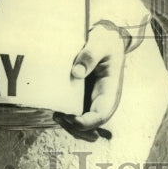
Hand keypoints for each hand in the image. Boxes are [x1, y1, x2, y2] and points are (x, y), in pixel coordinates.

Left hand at [53, 23, 125, 142]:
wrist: (108, 40)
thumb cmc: (106, 41)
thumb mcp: (101, 42)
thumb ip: (90, 55)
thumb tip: (76, 72)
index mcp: (110, 89)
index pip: (102, 114)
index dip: (87, 122)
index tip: (70, 117)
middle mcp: (104, 100)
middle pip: (92, 127)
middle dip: (75, 128)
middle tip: (58, 115)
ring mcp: (95, 102)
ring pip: (85, 128)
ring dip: (70, 127)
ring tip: (56, 115)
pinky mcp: (86, 99)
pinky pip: (79, 118)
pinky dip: (68, 120)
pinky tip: (57, 111)